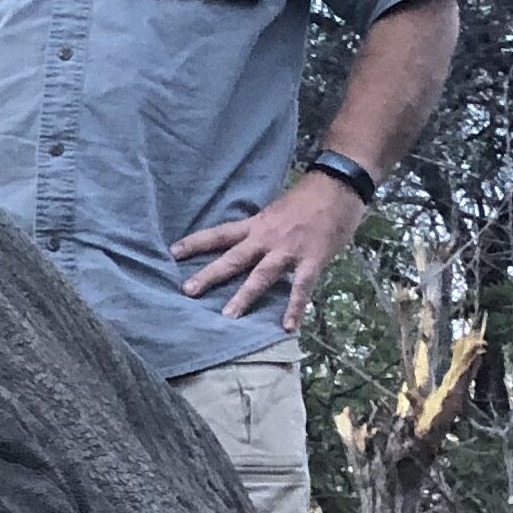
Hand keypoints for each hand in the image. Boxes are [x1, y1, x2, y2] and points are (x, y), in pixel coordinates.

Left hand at [173, 172, 368, 330]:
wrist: (340, 185)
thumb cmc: (310, 197)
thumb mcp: (277, 210)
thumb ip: (263, 229)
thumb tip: (249, 244)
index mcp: (257, 224)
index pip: (220, 233)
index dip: (196, 242)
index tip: (173, 252)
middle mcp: (267, 237)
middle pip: (233, 257)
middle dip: (210, 274)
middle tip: (187, 291)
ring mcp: (288, 250)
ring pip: (261, 275)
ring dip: (244, 296)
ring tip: (228, 317)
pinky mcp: (312, 259)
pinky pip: (301, 288)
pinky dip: (294, 308)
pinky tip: (287, 327)